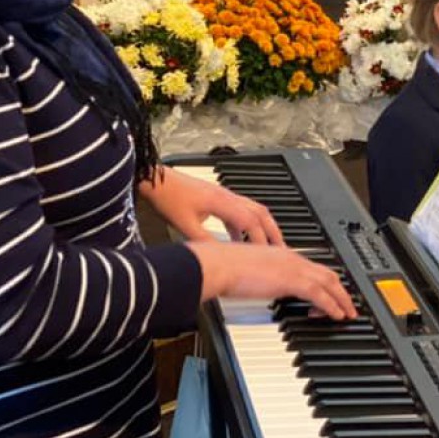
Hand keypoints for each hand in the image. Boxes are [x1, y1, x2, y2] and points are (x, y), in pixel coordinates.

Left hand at [139, 167, 283, 244]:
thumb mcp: (185, 225)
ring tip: (268, 244)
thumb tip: (220, 257)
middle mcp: (229, 196)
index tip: (266, 256)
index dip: (260, 240)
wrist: (157, 180)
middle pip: (261, 213)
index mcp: (223, 203)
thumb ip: (205, 242)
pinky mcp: (219, 197)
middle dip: (273, 232)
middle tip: (282, 249)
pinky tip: (239, 238)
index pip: (251, 223)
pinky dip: (247, 225)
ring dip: (264, 226)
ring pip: (254, 209)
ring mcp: (225, 195)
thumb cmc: (169, 197)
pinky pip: (242, 210)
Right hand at [187, 241, 356, 318]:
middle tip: (347, 304)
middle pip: (326, 273)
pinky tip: (336, 315)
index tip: (331, 293)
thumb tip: (258, 289)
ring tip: (347, 312)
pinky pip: (320, 294)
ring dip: (341, 299)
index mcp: (281, 254)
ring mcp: (292, 267)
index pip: (311, 267)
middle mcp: (290, 258)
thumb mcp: (247, 271)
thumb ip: (258, 277)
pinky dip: (332, 305)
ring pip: (329, 282)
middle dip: (340, 290)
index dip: (325, 281)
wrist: (218, 265)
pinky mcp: (291, 280)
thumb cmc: (223, 268)